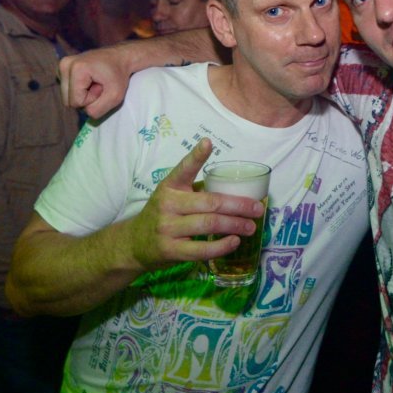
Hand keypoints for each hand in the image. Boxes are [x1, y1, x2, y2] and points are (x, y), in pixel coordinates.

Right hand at [58, 45, 132, 117]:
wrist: (120, 57)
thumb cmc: (119, 76)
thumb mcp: (115, 96)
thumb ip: (98, 110)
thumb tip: (84, 113)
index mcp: (76, 68)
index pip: (76, 102)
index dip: (91, 100)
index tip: (102, 86)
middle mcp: (65, 65)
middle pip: (68, 101)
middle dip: (85, 99)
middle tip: (99, 86)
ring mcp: (62, 65)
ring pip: (67, 97)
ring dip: (83, 95)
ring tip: (95, 83)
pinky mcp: (62, 68)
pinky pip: (67, 91)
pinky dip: (79, 90)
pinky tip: (90, 80)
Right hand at [126, 139, 263, 269]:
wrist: (134, 244)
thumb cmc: (163, 215)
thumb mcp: (172, 197)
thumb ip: (196, 191)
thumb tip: (237, 190)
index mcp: (170, 186)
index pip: (183, 169)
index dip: (196, 156)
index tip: (208, 143)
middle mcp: (168, 204)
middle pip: (210, 202)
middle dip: (238, 205)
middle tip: (258, 209)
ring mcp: (168, 228)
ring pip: (209, 224)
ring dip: (235, 225)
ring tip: (251, 227)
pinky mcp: (170, 250)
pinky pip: (201, 249)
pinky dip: (222, 246)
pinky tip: (234, 242)